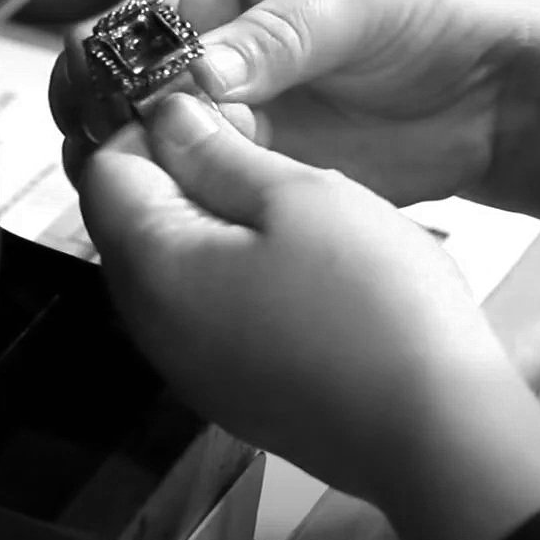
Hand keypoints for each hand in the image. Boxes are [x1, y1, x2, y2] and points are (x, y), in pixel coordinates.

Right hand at [52, 0, 539, 203]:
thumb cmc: (438, 0)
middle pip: (121, 67)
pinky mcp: (248, 155)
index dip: (112, 35)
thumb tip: (202, 69)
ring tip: (158, 163)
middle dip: (112, 98)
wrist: (498, 86)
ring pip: (143, 127)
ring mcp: (223, 99)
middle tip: (124, 129)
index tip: (111, 76)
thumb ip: (276, 32)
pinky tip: (191, 188)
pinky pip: (191, 173)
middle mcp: (206, 31)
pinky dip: (181, 185)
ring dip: (140, 149)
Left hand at [82, 94, 539, 539]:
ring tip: (283, 199)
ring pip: (170, 259)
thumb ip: (216, 152)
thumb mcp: (298, 195)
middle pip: (130, 215)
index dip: (151, 120)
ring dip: (210, 216)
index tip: (207, 104)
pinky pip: (202, 305)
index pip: (105, 166)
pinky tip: (293, 259)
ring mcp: (186, 362)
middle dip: (179, 168)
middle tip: (253, 144)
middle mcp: (149, 322)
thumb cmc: (375, 310)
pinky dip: (229, 266)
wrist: (434, 435)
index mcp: (151, 266)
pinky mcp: (225, 385)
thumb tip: (167, 117)